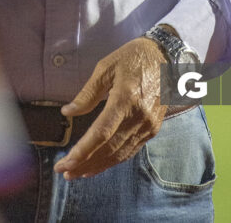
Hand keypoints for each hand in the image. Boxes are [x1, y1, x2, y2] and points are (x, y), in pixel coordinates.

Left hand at [53, 37, 167, 179]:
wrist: (166, 56)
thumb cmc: (132, 57)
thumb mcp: (105, 67)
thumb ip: (87, 93)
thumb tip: (67, 112)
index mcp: (125, 98)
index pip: (101, 133)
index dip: (82, 151)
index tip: (64, 163)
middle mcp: (139, 116)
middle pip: (109, 148)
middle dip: (85, 163)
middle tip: (64, 172)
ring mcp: (148, 125)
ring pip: (120, 154)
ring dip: (97, 166)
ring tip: (77, 173)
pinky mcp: (153, 128)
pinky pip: (131, 150)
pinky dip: (114, 161)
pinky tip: (99, 164)